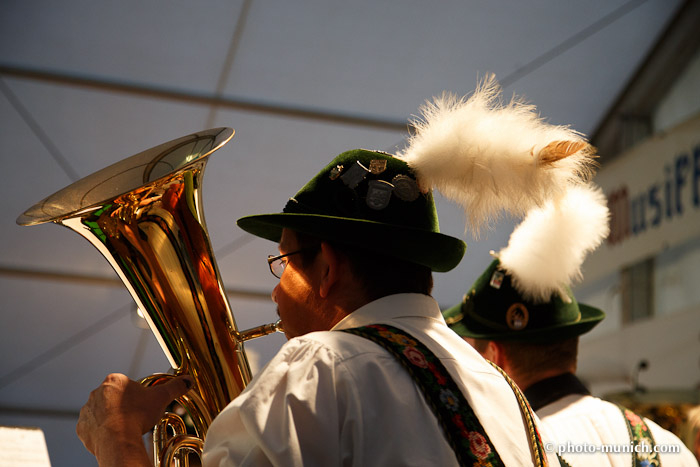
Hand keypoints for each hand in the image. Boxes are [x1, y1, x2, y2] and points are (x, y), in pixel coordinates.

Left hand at [77, 373, 192, 463]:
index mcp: (114, 380)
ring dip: (111, 419)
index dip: (136, 395)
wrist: (118, 440)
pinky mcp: (82, 428)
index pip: (126, 384)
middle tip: (135, 417)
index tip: (142, 405)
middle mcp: (96, 393)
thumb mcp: (161, 398)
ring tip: (125, 429)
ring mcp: (88, 411)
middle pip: (113, 398)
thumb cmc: (138, 416)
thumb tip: (188, 380)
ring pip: (102, 413)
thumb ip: (174, 387)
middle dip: (123, 406)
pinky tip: (113, 436)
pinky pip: (92, 428)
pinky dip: (101, 432)